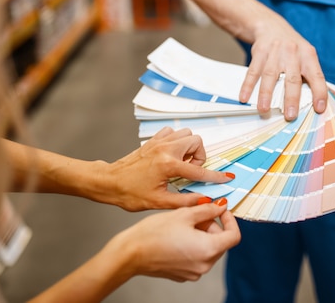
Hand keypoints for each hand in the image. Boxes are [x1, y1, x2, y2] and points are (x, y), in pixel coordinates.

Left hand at [95, 127, 233, 210]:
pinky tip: (172, 156)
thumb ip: (185, 201)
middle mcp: (166, 149)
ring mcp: (159, 142)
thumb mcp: (159, 202)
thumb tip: (205, 201)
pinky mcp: (153, 141)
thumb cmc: (129, 193)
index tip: (226, 178)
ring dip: (189, 148)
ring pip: (186, 134)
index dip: (215, 176)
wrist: (109, 182)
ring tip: (181, 164)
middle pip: (196, 142)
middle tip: (190, 171)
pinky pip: (173, 132)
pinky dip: (177, 141)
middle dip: (199, 157)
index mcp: (168, 165)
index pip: (199, 171)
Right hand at [111, 203, 240, 281]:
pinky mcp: (183, 274)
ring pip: (208, 249)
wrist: (131, 253)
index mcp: (208, 250)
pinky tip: (179, 234)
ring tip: (186, 221)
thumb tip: (221, 207)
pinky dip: (194, 244)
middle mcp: (204, 265)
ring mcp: (193, 272)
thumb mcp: (184, 214)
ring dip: (203, 234)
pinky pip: (196, 257)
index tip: (222, 210)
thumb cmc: (154, 233)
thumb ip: (207, 210)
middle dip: (213, 225)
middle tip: (199, 212)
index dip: (230, 220)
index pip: (234, 236)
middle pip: (221, 243)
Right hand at [241, 18, 327, 119]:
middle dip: (291, 99)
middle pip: (292, 78)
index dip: (319, 92)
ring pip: (270, 75)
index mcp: (308, 55)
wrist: (272, 26)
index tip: (319, 108)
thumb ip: (309, 75)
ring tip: (264, 110)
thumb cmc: (292, 48)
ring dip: (266, 94)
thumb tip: (314, 103)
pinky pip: (253, 71)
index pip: (317, 76)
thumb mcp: (306, 56)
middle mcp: (292, 52)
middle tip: (290, 115)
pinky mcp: (259, 52)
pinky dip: (248, 85)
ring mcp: (275, 52)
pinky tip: (244, 97)